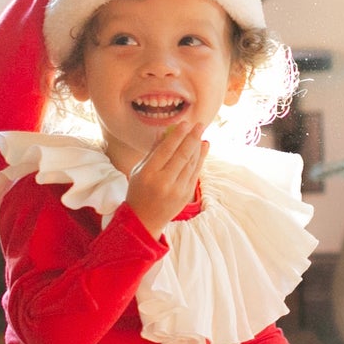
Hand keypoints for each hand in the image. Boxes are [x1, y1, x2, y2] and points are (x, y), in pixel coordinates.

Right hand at [125, 122, 206, 236]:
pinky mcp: (186, 195)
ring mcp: (177, 190)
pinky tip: (204, 146)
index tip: (185, 123)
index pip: (165, 151)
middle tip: (200, 124)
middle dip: (192, 138)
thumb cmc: (139, 190)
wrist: (144, 220)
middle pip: (182, 156)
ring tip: (201, 133)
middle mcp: (164, 182)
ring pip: (191, 163)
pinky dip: (201, 158)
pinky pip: (195, 172)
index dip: (177, 136)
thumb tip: (165, 132)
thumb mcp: (139, 170)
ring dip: (198, 146)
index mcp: (148, 174)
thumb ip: (153, 152)